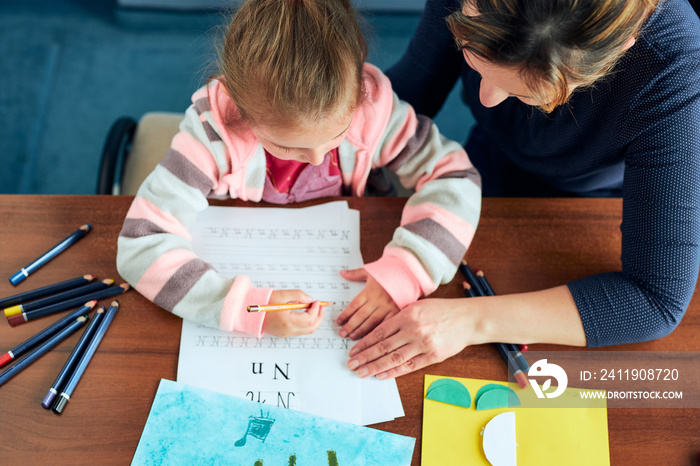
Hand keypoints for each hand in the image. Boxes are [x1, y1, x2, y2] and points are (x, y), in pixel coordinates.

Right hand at [261, 289, 325, 337]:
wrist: (250, 312)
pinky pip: (301, 330)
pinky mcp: (285, 333)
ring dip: (314, 320)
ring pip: (307, 330)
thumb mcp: (282, 295)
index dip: (316, 310)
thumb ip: (298, 295)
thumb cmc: (263, 303)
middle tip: (321, 306)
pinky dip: (308, 323)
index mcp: (288, 322)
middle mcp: (288, 330)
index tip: (317, 301)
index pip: (309, 319)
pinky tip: (307, 313)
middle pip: (311, 328)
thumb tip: (310, 299)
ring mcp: (286, 334)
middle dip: (319, 316)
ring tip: (315, 308)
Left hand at [336, 268, 399, 339]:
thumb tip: (342, 273)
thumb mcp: (370, 271)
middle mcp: (377, 300)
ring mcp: (387, 307)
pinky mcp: (397, 312)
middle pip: (361, 316)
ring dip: (361, 331)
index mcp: (369, 291)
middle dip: (350, 326)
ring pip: (372, 322)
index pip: (354, 305)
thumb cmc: (388, 272)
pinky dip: (377, 332)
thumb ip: (355, 274)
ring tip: (352, 337)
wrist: (408, 273)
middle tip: (342, 334)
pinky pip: (385, 324)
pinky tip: (371, 338)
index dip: (345, 315)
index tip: (338, 322)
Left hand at [345, 298, 474, 378]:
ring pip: (393, 358)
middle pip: (383, 347)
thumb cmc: (441, 310)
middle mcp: (413, 330)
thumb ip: (398, 317)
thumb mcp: (417, 306)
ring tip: (362, 372)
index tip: (353, 350)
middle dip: (365, 357)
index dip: (364, 343)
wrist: (467, 318)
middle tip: (352, 364)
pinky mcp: (433, 356)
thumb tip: (378, 331)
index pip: (379, 332)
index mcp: (407, 315)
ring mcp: (423, 344)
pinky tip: (382, 374)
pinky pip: (409, 366)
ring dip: (375, 367)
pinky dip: (394, 371)